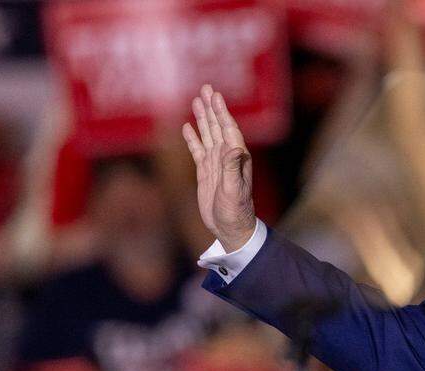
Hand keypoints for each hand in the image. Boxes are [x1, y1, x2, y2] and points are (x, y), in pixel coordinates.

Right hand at [182, 85, 255, 251]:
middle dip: (212, 108)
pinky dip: (193, 138)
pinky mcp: (206, 172)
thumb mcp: (234, 189)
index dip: (222, 112)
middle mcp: (227, 157)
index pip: (228, 129)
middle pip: (218, 127)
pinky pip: (198, 150)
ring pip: (208, 135)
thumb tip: (234, 146)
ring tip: (197, 101)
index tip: (215, 95)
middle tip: (206, 88)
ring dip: (203, 118)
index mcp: (236, 158)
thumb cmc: (236, 211)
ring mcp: (216, 164)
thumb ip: (232, 168)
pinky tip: (187, 127)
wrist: (230, 228)